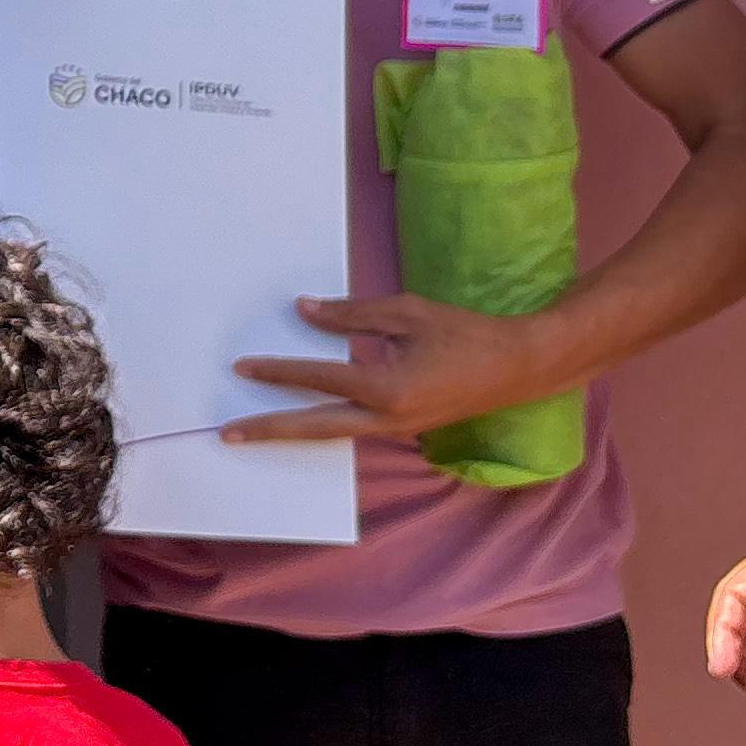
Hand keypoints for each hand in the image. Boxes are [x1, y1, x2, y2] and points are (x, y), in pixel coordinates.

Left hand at [222, 294, 569, 442]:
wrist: (518, 367)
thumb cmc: (466, 333)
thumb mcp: (408, 311)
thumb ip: (354, 313)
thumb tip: (305, 311)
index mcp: (388, 387)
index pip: (320, 378)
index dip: (279, 371)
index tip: (243, 367)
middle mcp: (387, 419)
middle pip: (314, 428)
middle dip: (269, 430)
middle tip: (228, 434)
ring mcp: (395, 430)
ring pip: (332, 434)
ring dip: (292, 432)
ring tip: (253, 431)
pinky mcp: (401, 429)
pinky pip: (352, 429)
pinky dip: (322, 424)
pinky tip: (300, 417)